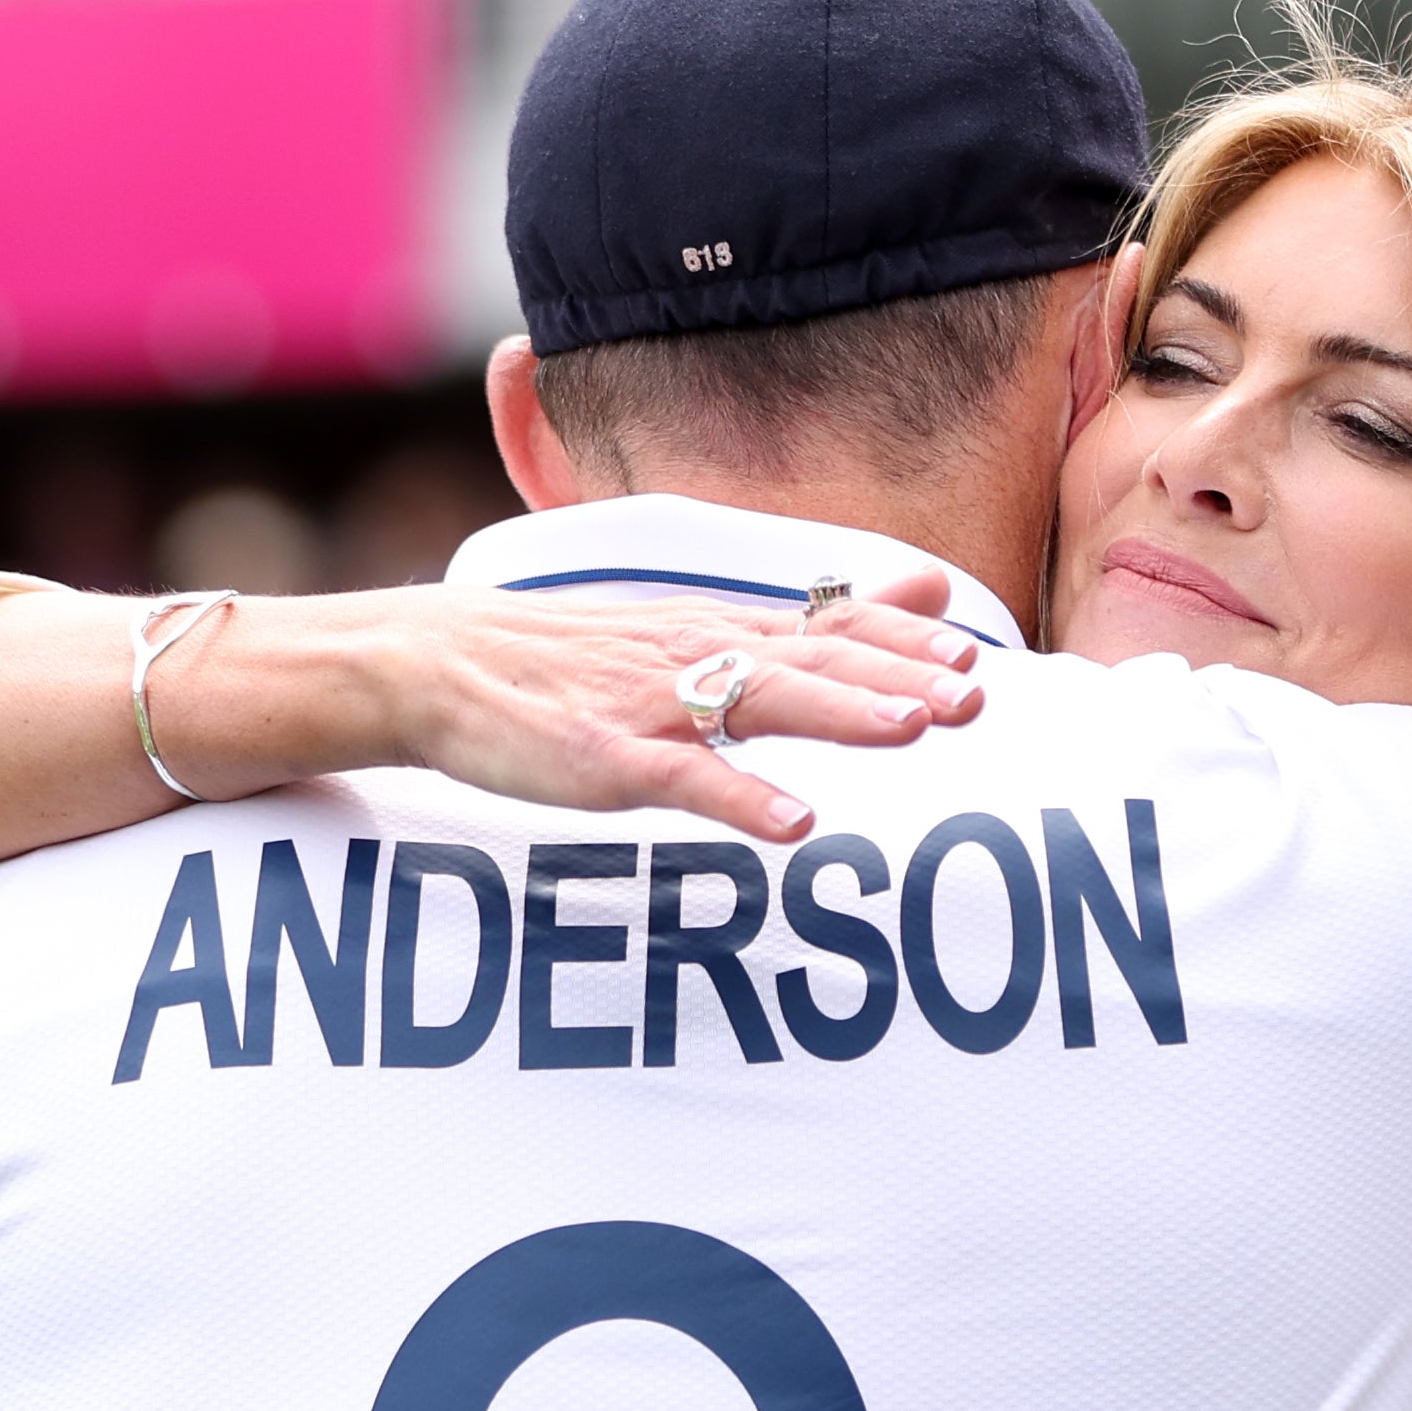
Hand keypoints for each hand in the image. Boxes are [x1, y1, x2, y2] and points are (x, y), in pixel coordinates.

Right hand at [385, 568, 984, 841]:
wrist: (436, 662)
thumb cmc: (570, 655)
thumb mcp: (692, 620)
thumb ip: (806, 615)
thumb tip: (918, 586)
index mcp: (719, 624)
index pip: (830, 622)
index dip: (903, 639)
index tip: (974, 654)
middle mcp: (696, 650)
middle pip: (815, 660)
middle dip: (898, 678)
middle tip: (975, 697)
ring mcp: (651, 702)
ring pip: (761, 702)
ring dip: (840, 715)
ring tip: (912, 730)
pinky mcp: (607, 756)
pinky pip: (684, 778)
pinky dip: (741, 797)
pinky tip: (794, 824)